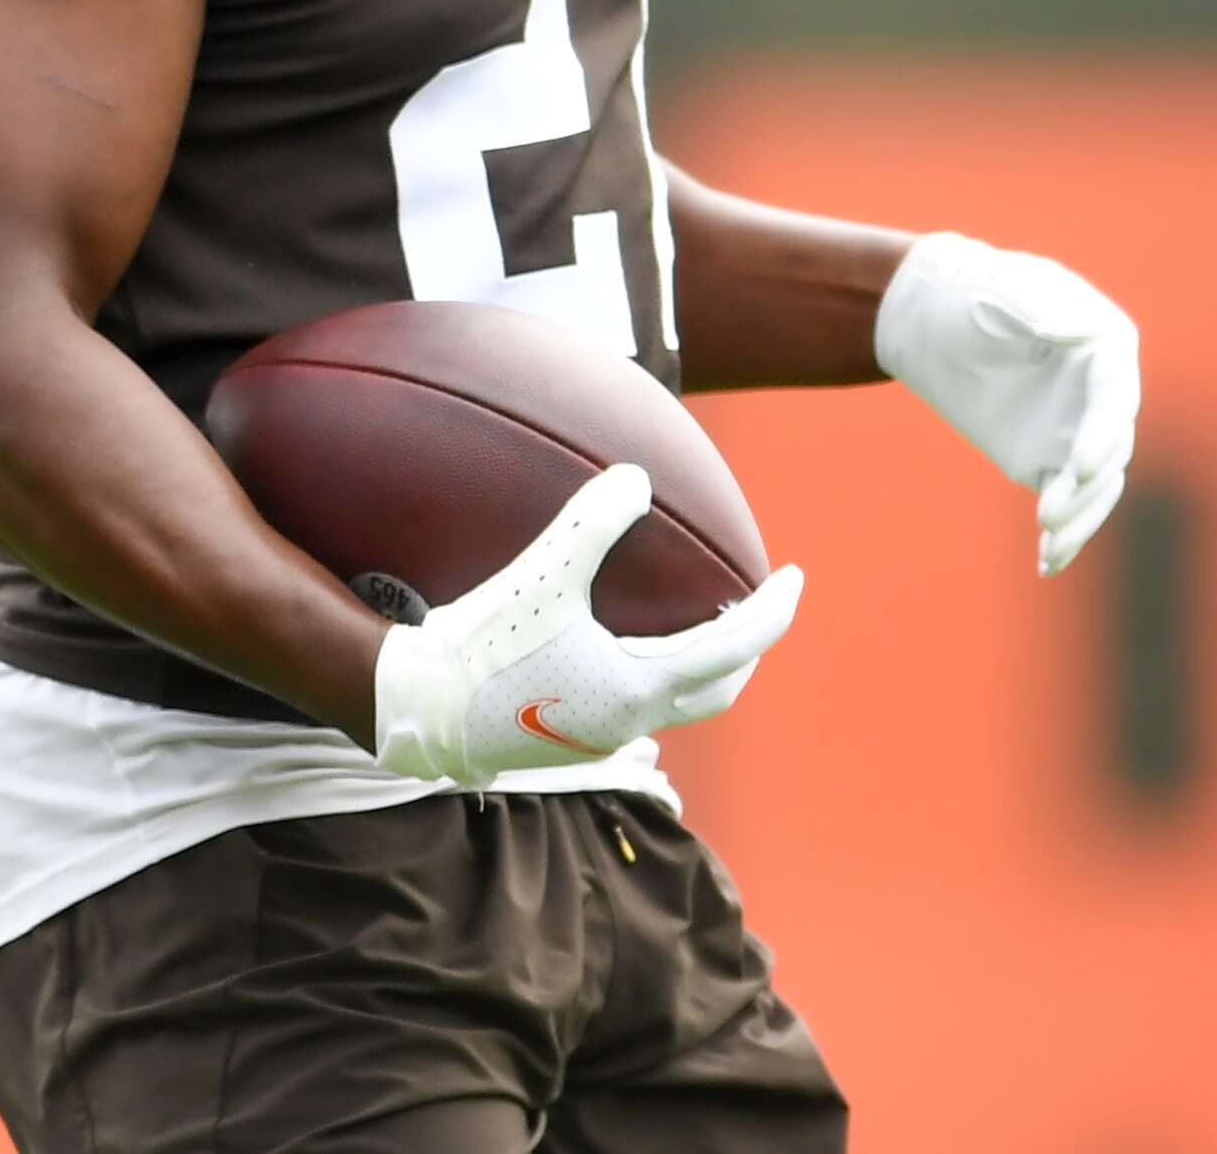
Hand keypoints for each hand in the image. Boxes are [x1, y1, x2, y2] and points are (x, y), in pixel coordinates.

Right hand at [367, 464, 804, 786]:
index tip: (795, 576)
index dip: (775, 608)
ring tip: (693, 624)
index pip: (736, 647)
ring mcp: (598, 737)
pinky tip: (615, 646)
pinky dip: (649, 672)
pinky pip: (630, 703)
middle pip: (718, 689)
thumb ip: (592, 523)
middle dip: (747, 649)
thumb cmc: (484, 645)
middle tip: (755, 608)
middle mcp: (630, 721)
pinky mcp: (566, 739)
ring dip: (698, 665)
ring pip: (674, 701)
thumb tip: (636, 477)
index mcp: (641, 687)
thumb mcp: (542, 574)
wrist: (421, 709)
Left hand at [874, 232, 1141, 574]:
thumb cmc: (977, 285)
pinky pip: (1065, 500)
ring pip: (1094, 487)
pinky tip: (1049, 564)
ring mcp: (1077, 431)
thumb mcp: (1005, 283)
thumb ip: (1038, 304)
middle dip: (1085, 488)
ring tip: (1049, 545)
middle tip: (1048, 515)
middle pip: (1111, 451)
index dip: (1104, 434)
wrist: (935, 310)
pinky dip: (1063, 535)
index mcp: (1107, 350)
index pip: (1116, 399)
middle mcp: (1102, 397)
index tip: (1081, 466)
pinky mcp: (1046, 458)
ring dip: (1079, 519)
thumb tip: (1071, 333)